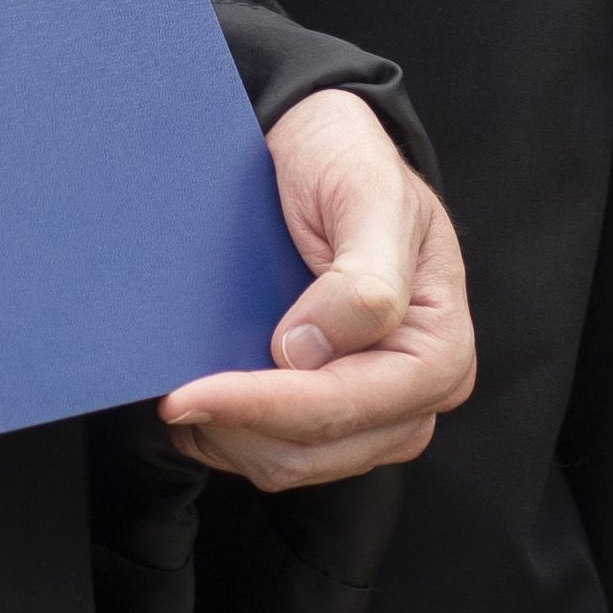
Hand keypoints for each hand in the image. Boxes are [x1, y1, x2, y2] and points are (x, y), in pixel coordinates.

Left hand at [161, 88, 477, 492]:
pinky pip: (272, 455)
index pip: (341, 405)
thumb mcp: (369, 194)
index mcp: (438, 352)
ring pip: (288, 465)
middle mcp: (413, 397)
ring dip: (228, 435)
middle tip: (173, 389)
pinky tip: (204, 393)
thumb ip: (364, 277)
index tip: (187, 392)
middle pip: (313, 451)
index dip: (261, 405)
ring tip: (184, 389)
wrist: (319, 148)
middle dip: (238, 426)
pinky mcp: (333, 419)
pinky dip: (228, 435)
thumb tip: (309, 351)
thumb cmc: (351, 163)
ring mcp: (373, 415)